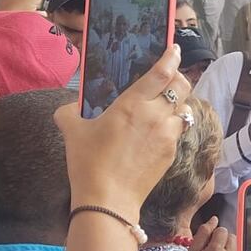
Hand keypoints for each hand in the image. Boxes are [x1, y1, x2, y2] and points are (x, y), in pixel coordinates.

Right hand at [53, 44, 190, 217]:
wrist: (108, 201)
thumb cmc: (88, 163)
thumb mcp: (73, 132)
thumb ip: (69, 113)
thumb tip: (66, 109)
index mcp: (132, 104)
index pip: (162, 73)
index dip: (171, 57)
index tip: (174, 49)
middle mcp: (155, 116)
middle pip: (182, 86)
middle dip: (179, 77)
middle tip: (170, 77)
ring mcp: (167, 135)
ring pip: (185, 109)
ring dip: (179, 103)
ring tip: (166, 105)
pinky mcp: (171, 153)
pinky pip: (179, 130)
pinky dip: (174, 124)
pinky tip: (160, 130)